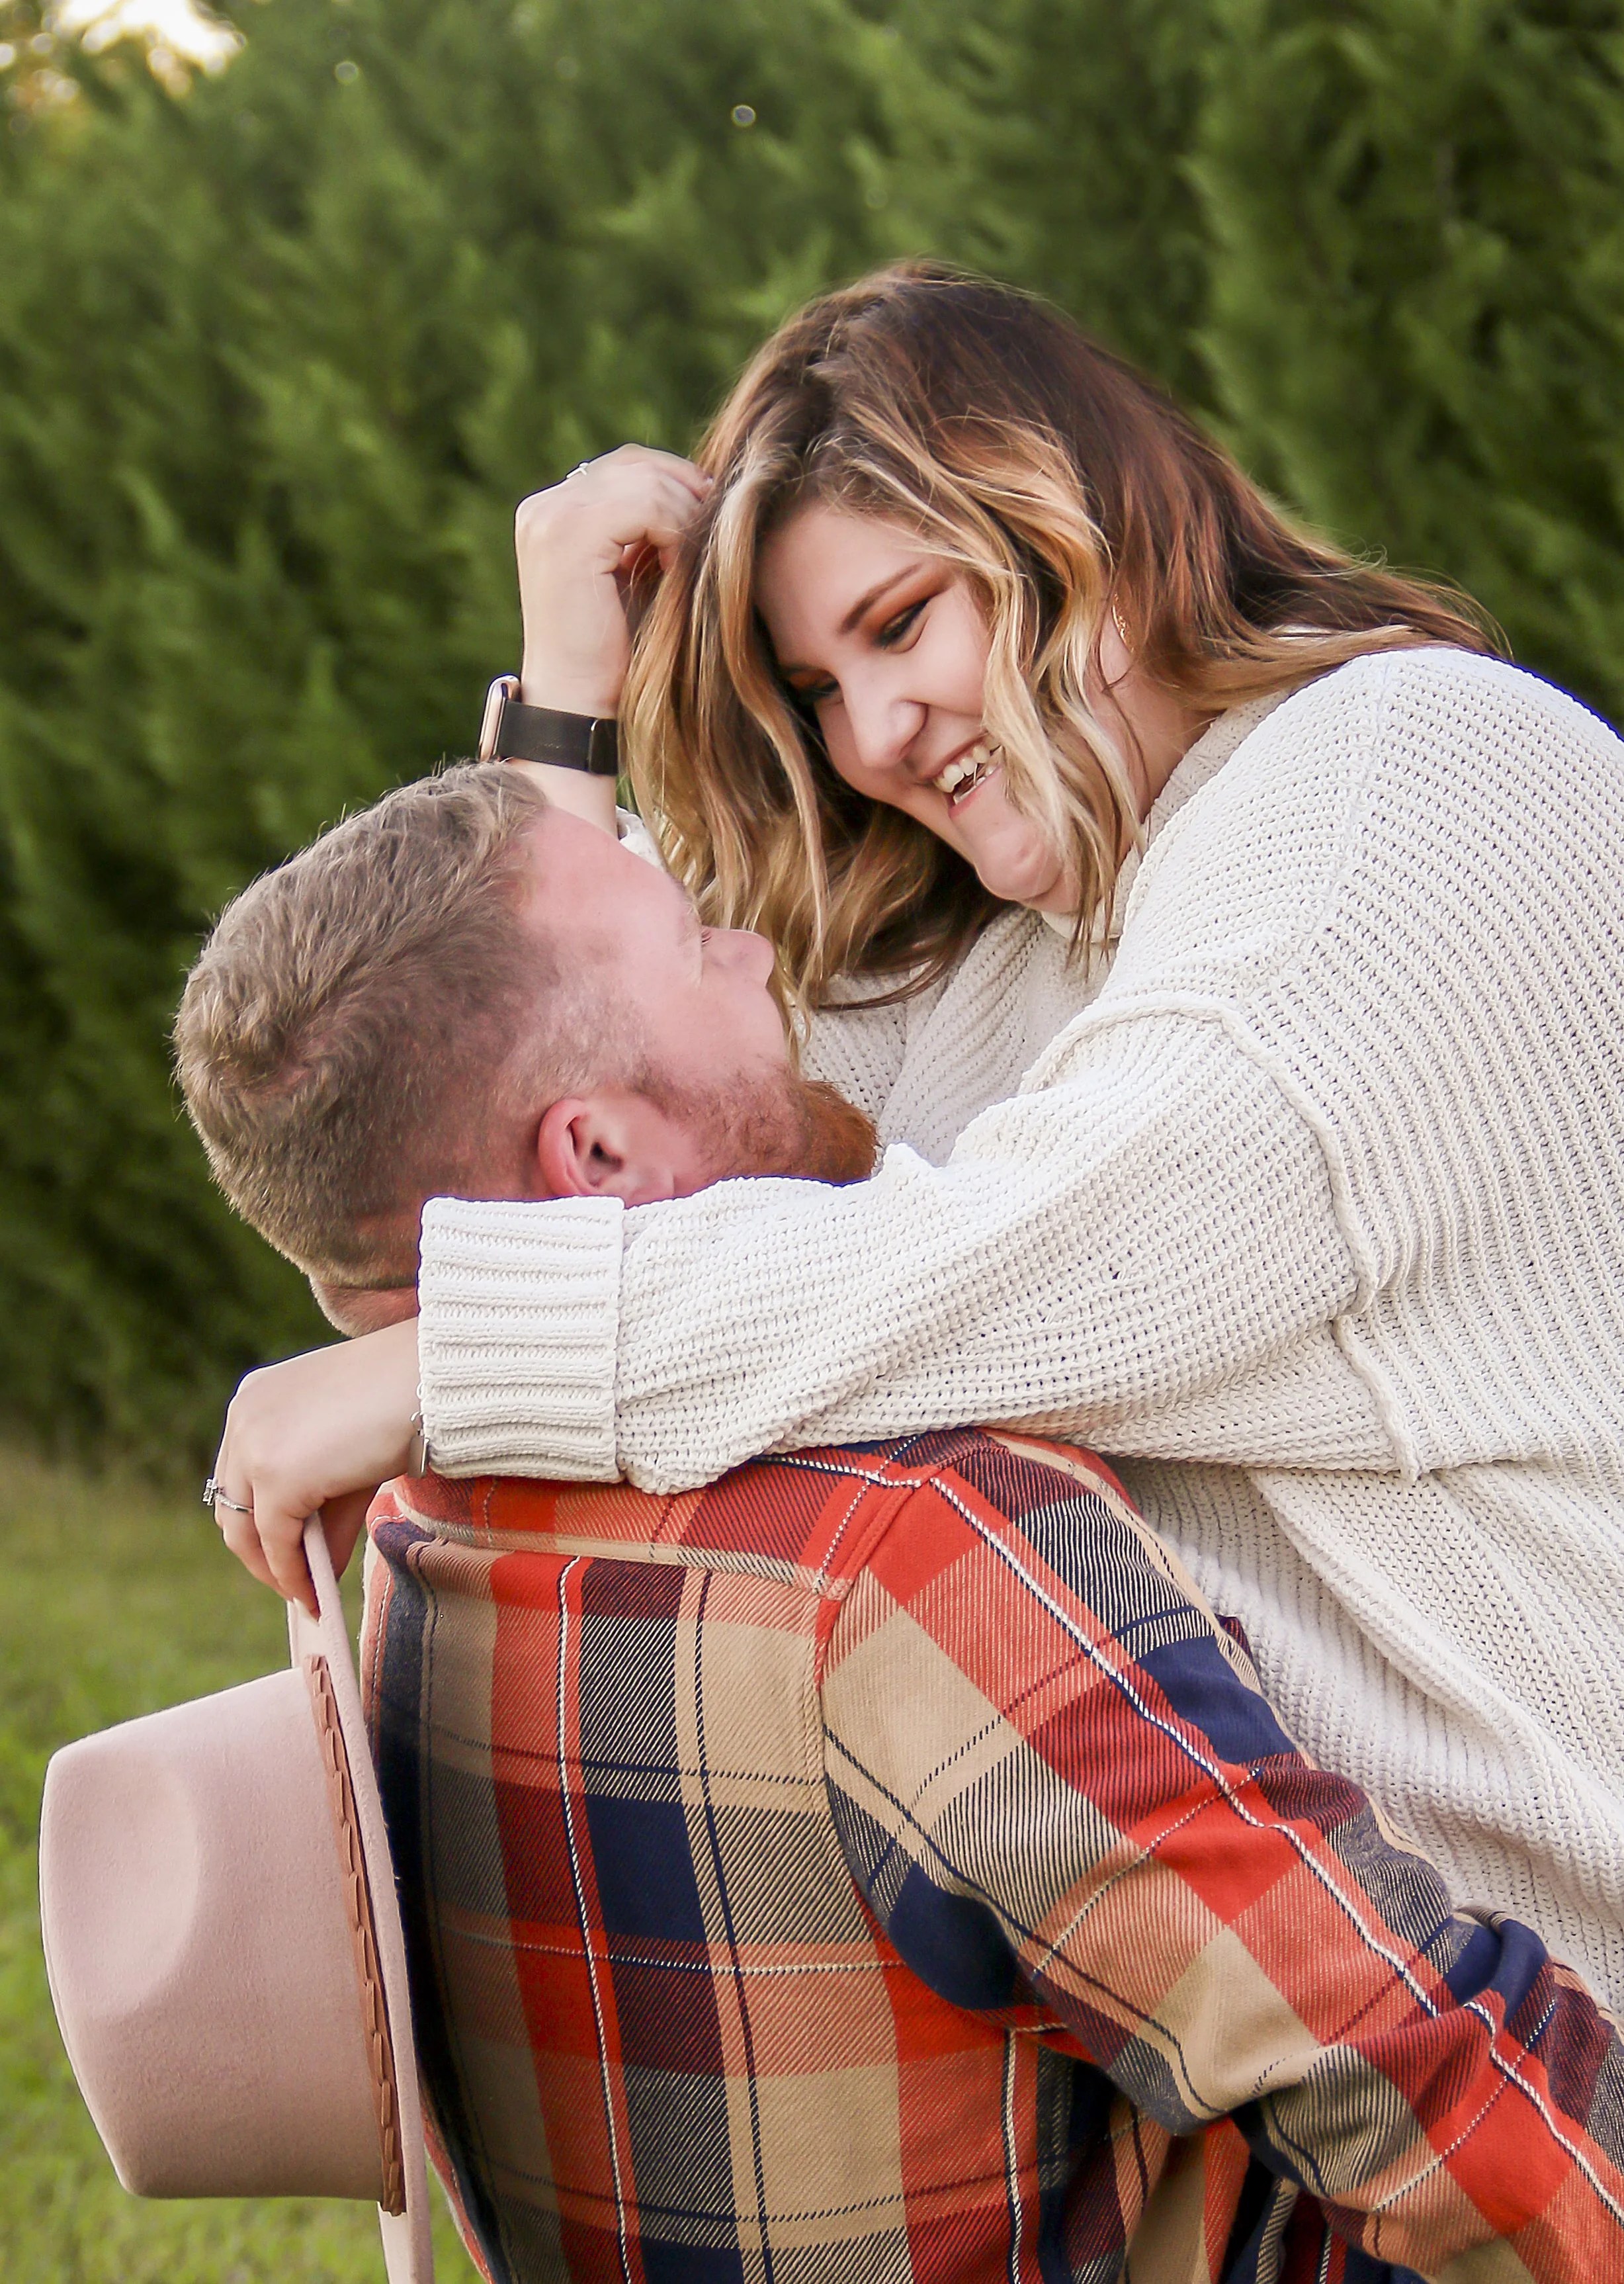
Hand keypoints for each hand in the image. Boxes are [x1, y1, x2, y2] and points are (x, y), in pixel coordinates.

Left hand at [207, 1316, 420, 1613]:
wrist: (430, 1379)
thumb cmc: (401, 1402)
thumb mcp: (347, 1453)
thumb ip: (322, 1506)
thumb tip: (316, 1569)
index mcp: (254, 1399)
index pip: (239, 1475)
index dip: (256, 1520)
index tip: (279, 1552)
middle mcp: (242, 1418)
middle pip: (232, 1506)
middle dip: (259, 1552)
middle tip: (291, 1583)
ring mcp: (254, 1448)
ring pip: (245, 1530)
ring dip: (273, 1570)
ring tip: (303, 1595)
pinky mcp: (277, 1478)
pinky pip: (277, 1543)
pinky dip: (292, 1574)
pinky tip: (315, 1592)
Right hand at [514, 444, 710, 718]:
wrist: (578, 704)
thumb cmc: (612, 652)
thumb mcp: (630, 575)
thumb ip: (644, 527)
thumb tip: (702, 483)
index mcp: (552, 511)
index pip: (627, 465)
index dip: (675, 483)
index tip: (707, 522)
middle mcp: (544, 506)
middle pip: (637, 465)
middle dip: (685, 495)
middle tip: (712, 535)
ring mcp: (551, 516)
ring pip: (647, 481)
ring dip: (683, 518)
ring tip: (689, 561)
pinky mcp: (569, 535)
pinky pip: (647, 505)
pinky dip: (674, 532)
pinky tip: (675, 569)